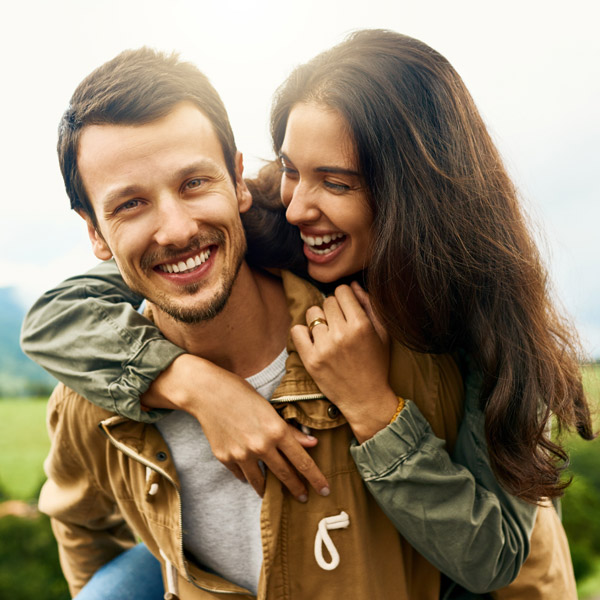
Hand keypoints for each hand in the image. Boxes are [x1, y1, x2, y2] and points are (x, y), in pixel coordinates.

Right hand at [142, 354, 329, 500]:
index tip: (324, 490)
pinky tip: (250, 474)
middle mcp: (261, 446)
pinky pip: (241, 474)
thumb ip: (290, 430)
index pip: (302, 461)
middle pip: (284, 475)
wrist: (206, 392)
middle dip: (297, 489)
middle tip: (304, 498)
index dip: (315, 478)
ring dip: (269, 488)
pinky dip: (247, 475)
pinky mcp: (225, 458)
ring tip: (274, 491)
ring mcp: (241, 454)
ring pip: (261, 481)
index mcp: (276, 430)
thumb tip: (312, 443)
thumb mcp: (270, 408)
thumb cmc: (241, 393)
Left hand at [291, 283, 397, 442]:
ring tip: (327, 333)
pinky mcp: (310, 360)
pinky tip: (314, 341)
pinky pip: (297, 331)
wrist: (365, 399)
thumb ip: (369, 305)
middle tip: (339, 324)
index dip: (344, 298)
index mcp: (361, 325)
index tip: (346, 308)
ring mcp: (324, 347)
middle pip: (327, 301)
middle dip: (333, 310)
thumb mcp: (382, 333)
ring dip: (318, 320)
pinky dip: (303, 333)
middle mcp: (341, 334)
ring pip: (312, 313)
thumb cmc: (376, 364)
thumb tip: (352, 285)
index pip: (342, 291)